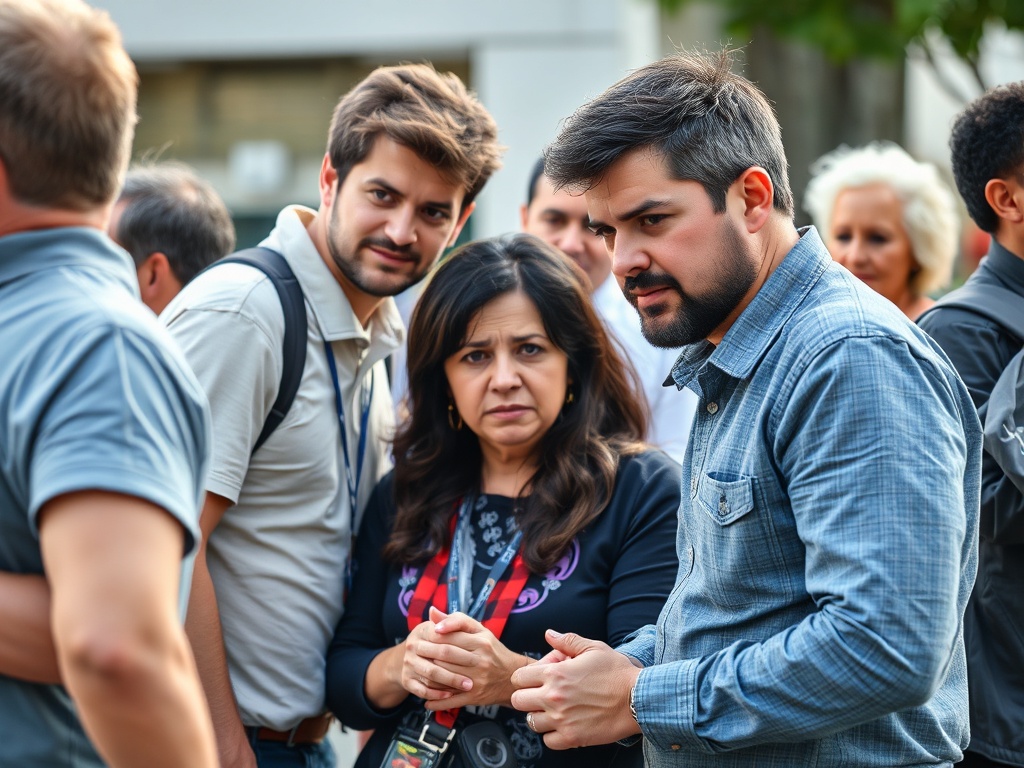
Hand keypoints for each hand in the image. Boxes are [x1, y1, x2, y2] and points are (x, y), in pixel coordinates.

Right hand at [398, 609, 466, 701]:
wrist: (413, 657)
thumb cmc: (437, 641)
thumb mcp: (443, 628)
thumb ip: (452, 621)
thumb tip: (437, 610)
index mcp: (422, 631)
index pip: (442, 637)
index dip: (459, 646)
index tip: (475, 656)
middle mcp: (412, 646)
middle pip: (438, 656)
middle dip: (457, 666)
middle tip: (474, 676)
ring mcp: (408, 664)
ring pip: (431, 675)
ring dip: (450, 682)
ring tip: (467, 686)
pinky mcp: (406, 680)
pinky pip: (422, 690)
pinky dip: (437, 694)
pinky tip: (450, 695)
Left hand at [422, 606, 531, 709]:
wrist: (511, 677)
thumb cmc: (492, 650)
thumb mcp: (480, 631)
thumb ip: (456, 621)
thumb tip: (432, 612)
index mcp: (481, 642)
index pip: (451, 637)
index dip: (433, 636)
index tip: (422, 636)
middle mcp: (481, 660)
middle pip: (446, 655)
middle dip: (427, 653)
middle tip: (415, 651)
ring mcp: (477, 680)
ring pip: (446, 676)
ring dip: (429, 675)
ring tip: (418, 671)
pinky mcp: (475, 697)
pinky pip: (451, 700)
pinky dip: (436, 702)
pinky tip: (426, 702)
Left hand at [510, 629, 640, 749]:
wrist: (638, 698)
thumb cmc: (617, 672)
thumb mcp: (594, 648)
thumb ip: (567, 640)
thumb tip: (549, 634)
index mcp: (556, 673)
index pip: (518, 678)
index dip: (525, 678)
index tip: (534, 680)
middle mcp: (553, 696)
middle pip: (518, 701)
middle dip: (526, 697)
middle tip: (540, 696)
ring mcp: (561, 719)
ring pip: (530, 722)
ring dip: (539, 716)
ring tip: (553, 711)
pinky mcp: (572, 737)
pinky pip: (548, 741)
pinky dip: (552, 734)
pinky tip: (563, 725)